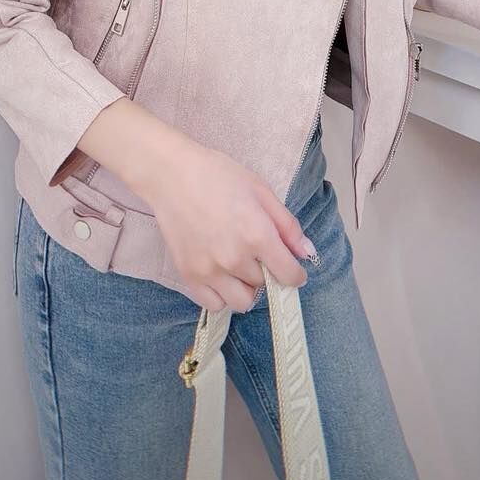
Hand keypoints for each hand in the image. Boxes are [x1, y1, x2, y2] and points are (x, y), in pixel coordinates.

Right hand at [149, 140, 315, 313]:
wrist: (172, 175)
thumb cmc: (218, 176)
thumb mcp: (261, 191)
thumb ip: (287, 225)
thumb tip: (306, 253)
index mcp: (257, 234)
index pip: (288, 275)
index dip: (296, 274)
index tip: (293, 270)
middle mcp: (235, 258)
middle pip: (265, 284)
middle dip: (266, 271)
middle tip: (256, 251)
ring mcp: (210, 270)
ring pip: (242, 301)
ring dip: (246, 287)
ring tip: (239, 265)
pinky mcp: (189, 275)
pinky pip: (214, 304)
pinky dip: (222, 295)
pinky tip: (221, 275)